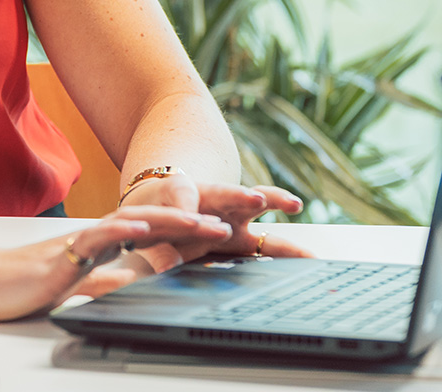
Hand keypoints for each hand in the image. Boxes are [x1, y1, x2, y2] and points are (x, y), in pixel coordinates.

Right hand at [0, 204, 234, 320]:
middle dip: (194, 221)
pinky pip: (96, 240)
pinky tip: (141, 229)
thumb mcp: (78, 288)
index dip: (191, 232)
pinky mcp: (62, 257)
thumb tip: (145, 282)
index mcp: (105, 248)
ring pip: (133, 225)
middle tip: (233, 222)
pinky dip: (121, 232)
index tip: (229, 232)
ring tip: (204, 221)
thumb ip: (109, 281)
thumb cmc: (23, 285)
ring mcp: (81, 245)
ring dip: (170, 221)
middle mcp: (98, 239)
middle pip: (153, 222)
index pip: (156, 236)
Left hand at [119, 176, 311, 269]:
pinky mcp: (243, 239)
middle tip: (256, 198)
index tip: (188, 215)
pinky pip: (268, 243)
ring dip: (274, 202)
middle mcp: (210, 201)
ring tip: (293, 203)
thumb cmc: (154, 214)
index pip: (182, 192)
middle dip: (240, 195)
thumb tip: (165, 266)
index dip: (185, 204)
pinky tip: (309, 259)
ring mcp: (231, 217)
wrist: (162, 209)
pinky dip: (288, 251)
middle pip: (227, 192)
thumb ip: (156, 248)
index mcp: (181, 192)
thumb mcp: (148, 227)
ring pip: (255, 205)